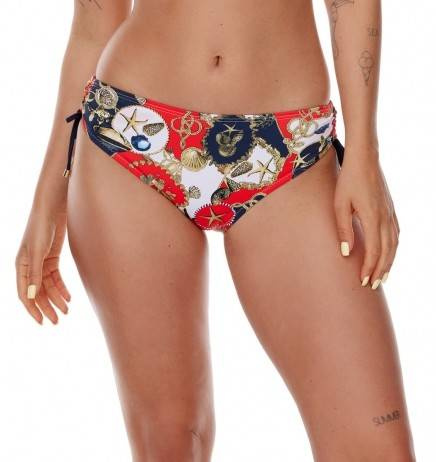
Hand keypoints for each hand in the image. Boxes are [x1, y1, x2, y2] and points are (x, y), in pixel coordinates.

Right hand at [15, 208, 70, 323]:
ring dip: (56, 299)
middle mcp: (29, 267)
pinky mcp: (52, 258)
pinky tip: (68, 297)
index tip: (42, 322)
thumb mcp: (37, 252)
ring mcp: (41, 263)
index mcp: (21, 266)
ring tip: (66, 311)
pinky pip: (56, 278)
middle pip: (37, 292)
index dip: (32, 309)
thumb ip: (34, 274)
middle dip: (47, 307)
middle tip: (58, 320)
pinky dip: (61, 288)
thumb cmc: (41, 228)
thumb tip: (30, 296)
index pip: (24, 294)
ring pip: (48, 287)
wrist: (52, 209)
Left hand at [333, 146, 399, 288]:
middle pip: (386, 251)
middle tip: (372, 285)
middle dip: (380, 270)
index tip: (363, 282)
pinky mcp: (390, 208)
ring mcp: (390, 213)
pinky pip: (396, 233)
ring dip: (389, 262)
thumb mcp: (339, 204)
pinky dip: (393, 248)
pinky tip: (389, 253)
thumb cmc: (348, 180)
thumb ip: (343, 229)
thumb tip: (347, 253)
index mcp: (373, 218)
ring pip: (394, 244)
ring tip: (382, 276)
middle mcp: (385, 218)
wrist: (365, 158)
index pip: (374, 251)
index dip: (369, 268)